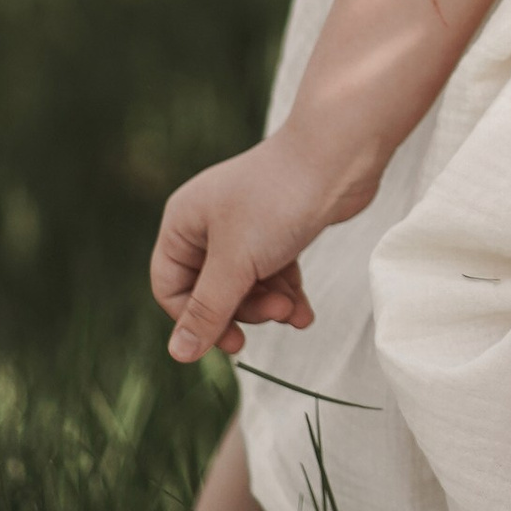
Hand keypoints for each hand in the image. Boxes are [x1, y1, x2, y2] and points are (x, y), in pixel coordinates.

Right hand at [150, 124, 358, 363]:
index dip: (195, 320)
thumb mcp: (236, 263)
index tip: (230, 342)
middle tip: (275, 316)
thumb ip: (208, 311)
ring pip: (246, 285)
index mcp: (184, 222)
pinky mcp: (280, 228)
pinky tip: (305, 315)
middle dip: (243, 310)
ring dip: (269, 306)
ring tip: (294, 313)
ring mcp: (246, 225)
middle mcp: (209, 222)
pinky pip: (273, 273)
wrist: (340, 155)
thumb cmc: (278, 201)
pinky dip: (287, 294)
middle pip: (212, 290)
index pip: (171, 287)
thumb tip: (178, 355)